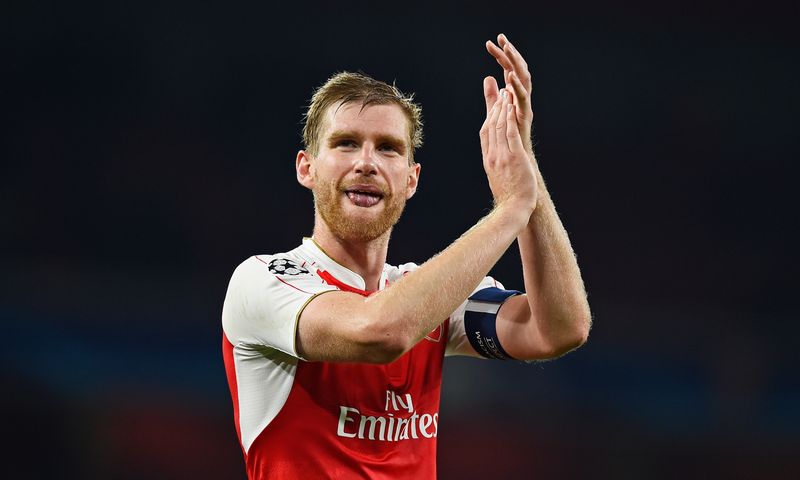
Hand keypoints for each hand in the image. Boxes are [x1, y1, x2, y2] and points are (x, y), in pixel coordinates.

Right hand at [479, 87, 537, 213]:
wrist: (513, 208)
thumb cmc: (510, 196)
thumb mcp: (500, 178)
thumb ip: (499, 165)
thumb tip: (498, 161)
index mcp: (489, 160)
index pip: (485, 133)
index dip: (489, 116)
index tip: (493, 104)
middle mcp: (493, 155)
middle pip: (490, 125)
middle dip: (494, 106)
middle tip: (498, 90)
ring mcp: (502, 156)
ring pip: (499, 126)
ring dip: (502, 107)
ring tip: (506, 92)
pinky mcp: (514, 157)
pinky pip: (509, 133)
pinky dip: (508, 118)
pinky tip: (511, 106)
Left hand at [485, 33, 533, 154]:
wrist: (518, 158)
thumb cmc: (509, 136)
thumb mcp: (497, 110)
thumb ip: (492, 95)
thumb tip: (488, 77)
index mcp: (514, 93)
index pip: (508, 68)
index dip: (501, 55)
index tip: (491, 42)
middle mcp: (521, 96)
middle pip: (518, 69)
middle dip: (510, 53)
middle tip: (502, 38)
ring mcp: (525, 104)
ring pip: (523, 79)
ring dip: (515, 63)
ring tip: (508, 49)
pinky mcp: (526, 114)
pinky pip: (523, 97)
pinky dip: (517, 86)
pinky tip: (509, 76)